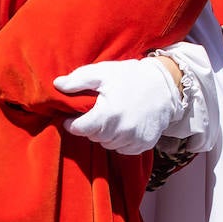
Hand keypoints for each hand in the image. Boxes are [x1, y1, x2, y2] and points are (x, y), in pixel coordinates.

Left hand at [53, 57, 184, 155]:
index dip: (72, 124)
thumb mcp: (103, 73)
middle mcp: (121, 131)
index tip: (71, 118)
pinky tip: (123, 125)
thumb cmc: (131, 76)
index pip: (80, 129)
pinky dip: (120, 140)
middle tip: (95, 113)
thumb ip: (78, 80)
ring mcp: (134, 140)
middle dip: (90, 127)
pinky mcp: (144, 144)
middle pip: (93, 137)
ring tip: (111, 117)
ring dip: (105, 134)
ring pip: (107, 144)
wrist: (165, 85)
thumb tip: (57, 85)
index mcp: (107, 114)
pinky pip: (123, 149)